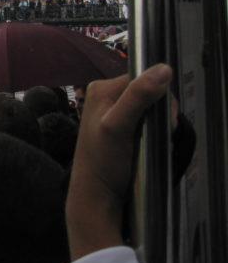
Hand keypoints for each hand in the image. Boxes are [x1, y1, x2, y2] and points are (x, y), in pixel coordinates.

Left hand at [66, 64, 172, 259]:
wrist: (97, 194)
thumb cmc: (103, 160)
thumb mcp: (118, 126)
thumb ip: (137, 97)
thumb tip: (164, 69)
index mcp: (102, 88)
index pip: (143, 77)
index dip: (160, 96)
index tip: (165, 119)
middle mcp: (107, 96)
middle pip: (149, 93)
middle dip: (161, 113)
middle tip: (160, 134)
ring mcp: (114, 113)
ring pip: (151, 109)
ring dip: (160, 124)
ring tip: (154, 142)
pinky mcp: (122, 129)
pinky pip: (147, 122)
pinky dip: (155, 132)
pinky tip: (151, 145)